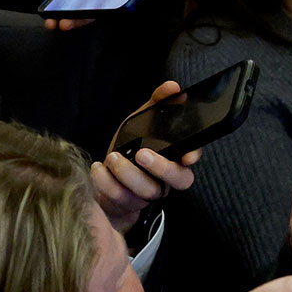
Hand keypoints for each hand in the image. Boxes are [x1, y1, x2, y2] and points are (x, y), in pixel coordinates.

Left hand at [90, 81, 200, 232]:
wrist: (106, 175)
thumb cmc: (129, 146)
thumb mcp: (141, 120)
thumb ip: (158, 103)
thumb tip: (173, 87)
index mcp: (174, 156)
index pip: (192, 157)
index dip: (192, 156)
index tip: (187, 155)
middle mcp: (166, 178)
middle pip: (179, 180)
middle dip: (162, 167)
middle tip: (142, 153)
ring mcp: (149, 194)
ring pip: (148, 191)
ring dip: (128, 174)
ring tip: (112, 158)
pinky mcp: (129, 205)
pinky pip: (122, 198)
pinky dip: (107, 182)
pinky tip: (98, 168)